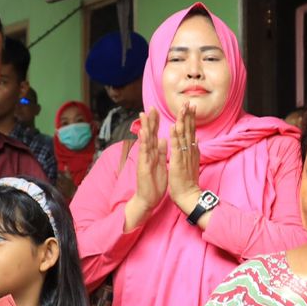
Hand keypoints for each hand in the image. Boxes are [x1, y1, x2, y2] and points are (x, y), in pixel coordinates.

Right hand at [126, 110, 169, 226]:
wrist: (148, 198)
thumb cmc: (154, 182)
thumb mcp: (160, 164)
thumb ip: (161, 152)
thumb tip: (163, 139)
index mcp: (154, 153)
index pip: (155, 134)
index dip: (156, 122)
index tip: (157, 110)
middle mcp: (148, 154)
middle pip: (149, 134)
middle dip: (150, 120)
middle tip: (150, 107)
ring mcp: (144, 159)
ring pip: (145, 140)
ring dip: (144, 127)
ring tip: (143, 115)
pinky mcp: (143, 166)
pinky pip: (144, 152)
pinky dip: (143, 142)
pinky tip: (143, 132)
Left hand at [167, 103, 201, 212]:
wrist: (188, 195)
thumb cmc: (188, 181)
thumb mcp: (191, 163)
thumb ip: (193, 150)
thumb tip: (195, 139)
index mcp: (191, 150)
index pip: (191, 131)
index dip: (190, 118)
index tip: (191, 107)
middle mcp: (190, 150)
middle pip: (189, 129)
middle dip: (189, 115)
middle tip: (189, 101)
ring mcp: (185, 155)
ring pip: (184, 134)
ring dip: (183, 120)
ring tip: (183, 108)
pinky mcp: (179, 161)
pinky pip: (177, 146)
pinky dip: (175, 136)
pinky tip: (174, 126)